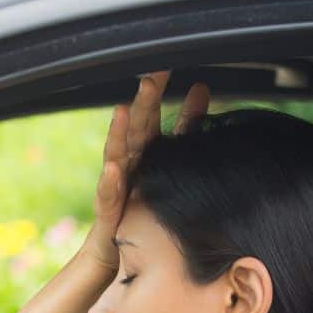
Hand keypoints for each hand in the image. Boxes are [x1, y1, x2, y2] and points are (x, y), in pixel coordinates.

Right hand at [81, 70, 210, 270]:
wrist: (118, 246)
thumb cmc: (144, 204)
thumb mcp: (170, 161)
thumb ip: (185, 128)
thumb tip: (203, 89)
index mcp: (145, 151)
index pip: (154, 116)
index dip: (160, 93)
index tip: (167, 67)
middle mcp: (130, 162)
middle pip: (137, 127)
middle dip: (143, 104)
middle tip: (150, 80)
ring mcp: (117, 183)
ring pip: (117, 153)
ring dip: (119, 133)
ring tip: (123, 112)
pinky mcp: (109, 208)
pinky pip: (108, 193)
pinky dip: (110, 180)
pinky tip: (113, 168)